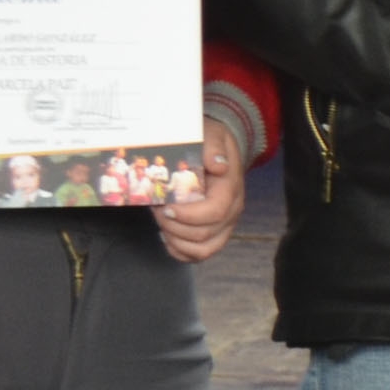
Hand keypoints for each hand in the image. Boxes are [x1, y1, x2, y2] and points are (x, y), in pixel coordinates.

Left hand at [155, 124, 246, 263]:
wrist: (217, 151)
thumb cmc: (209, 143)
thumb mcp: (211, 134)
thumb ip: (213, 146)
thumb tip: (218, 165)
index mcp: (231, 189)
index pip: (214, 212)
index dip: (187, 215)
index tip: (165, 206)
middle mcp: (231, 211)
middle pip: (204, 234)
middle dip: (173, 226)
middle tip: (157, 208)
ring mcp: (224, 226)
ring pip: (202, 250)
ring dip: (175, 240)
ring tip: (162, 221)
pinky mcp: (214, 234)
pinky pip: (198, 255)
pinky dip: (179, 251)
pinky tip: (167, 236)